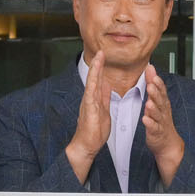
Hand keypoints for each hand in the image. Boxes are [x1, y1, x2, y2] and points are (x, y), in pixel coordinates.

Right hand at [64, 51, 113, 183]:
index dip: (101, 68)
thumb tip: (107, 86)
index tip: (103, 56)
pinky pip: (91, 94)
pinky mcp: (89, 109)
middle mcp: (90, 98)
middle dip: (97, 64)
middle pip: (94, 78)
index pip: (98, 80)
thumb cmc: (95, 131)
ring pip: (92, 82)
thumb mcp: (104, 110)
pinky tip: (94, 76)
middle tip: (101, 51)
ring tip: (98, 57)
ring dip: (95, 69)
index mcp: (95, 99)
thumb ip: (105, 98)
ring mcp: (88, 103)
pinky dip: (93, 84)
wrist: (86, 145)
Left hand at [141, 66, 185, 185]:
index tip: (154, 75)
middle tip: (151, 85)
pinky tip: (145, 119)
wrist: (167, 142)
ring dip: (153, 108)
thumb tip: (150, 68)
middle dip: (156, 93)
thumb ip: (153, 84)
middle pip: (160, 101)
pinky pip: (153, 127)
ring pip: (157, 114)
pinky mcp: (156, 132)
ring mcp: (160, 122)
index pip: (162, 91)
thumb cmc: (161, 120)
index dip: (158, 83)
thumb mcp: (157, 100)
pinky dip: (150, 123)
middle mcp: (163, 111)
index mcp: (163, 103)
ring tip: (148, 103)